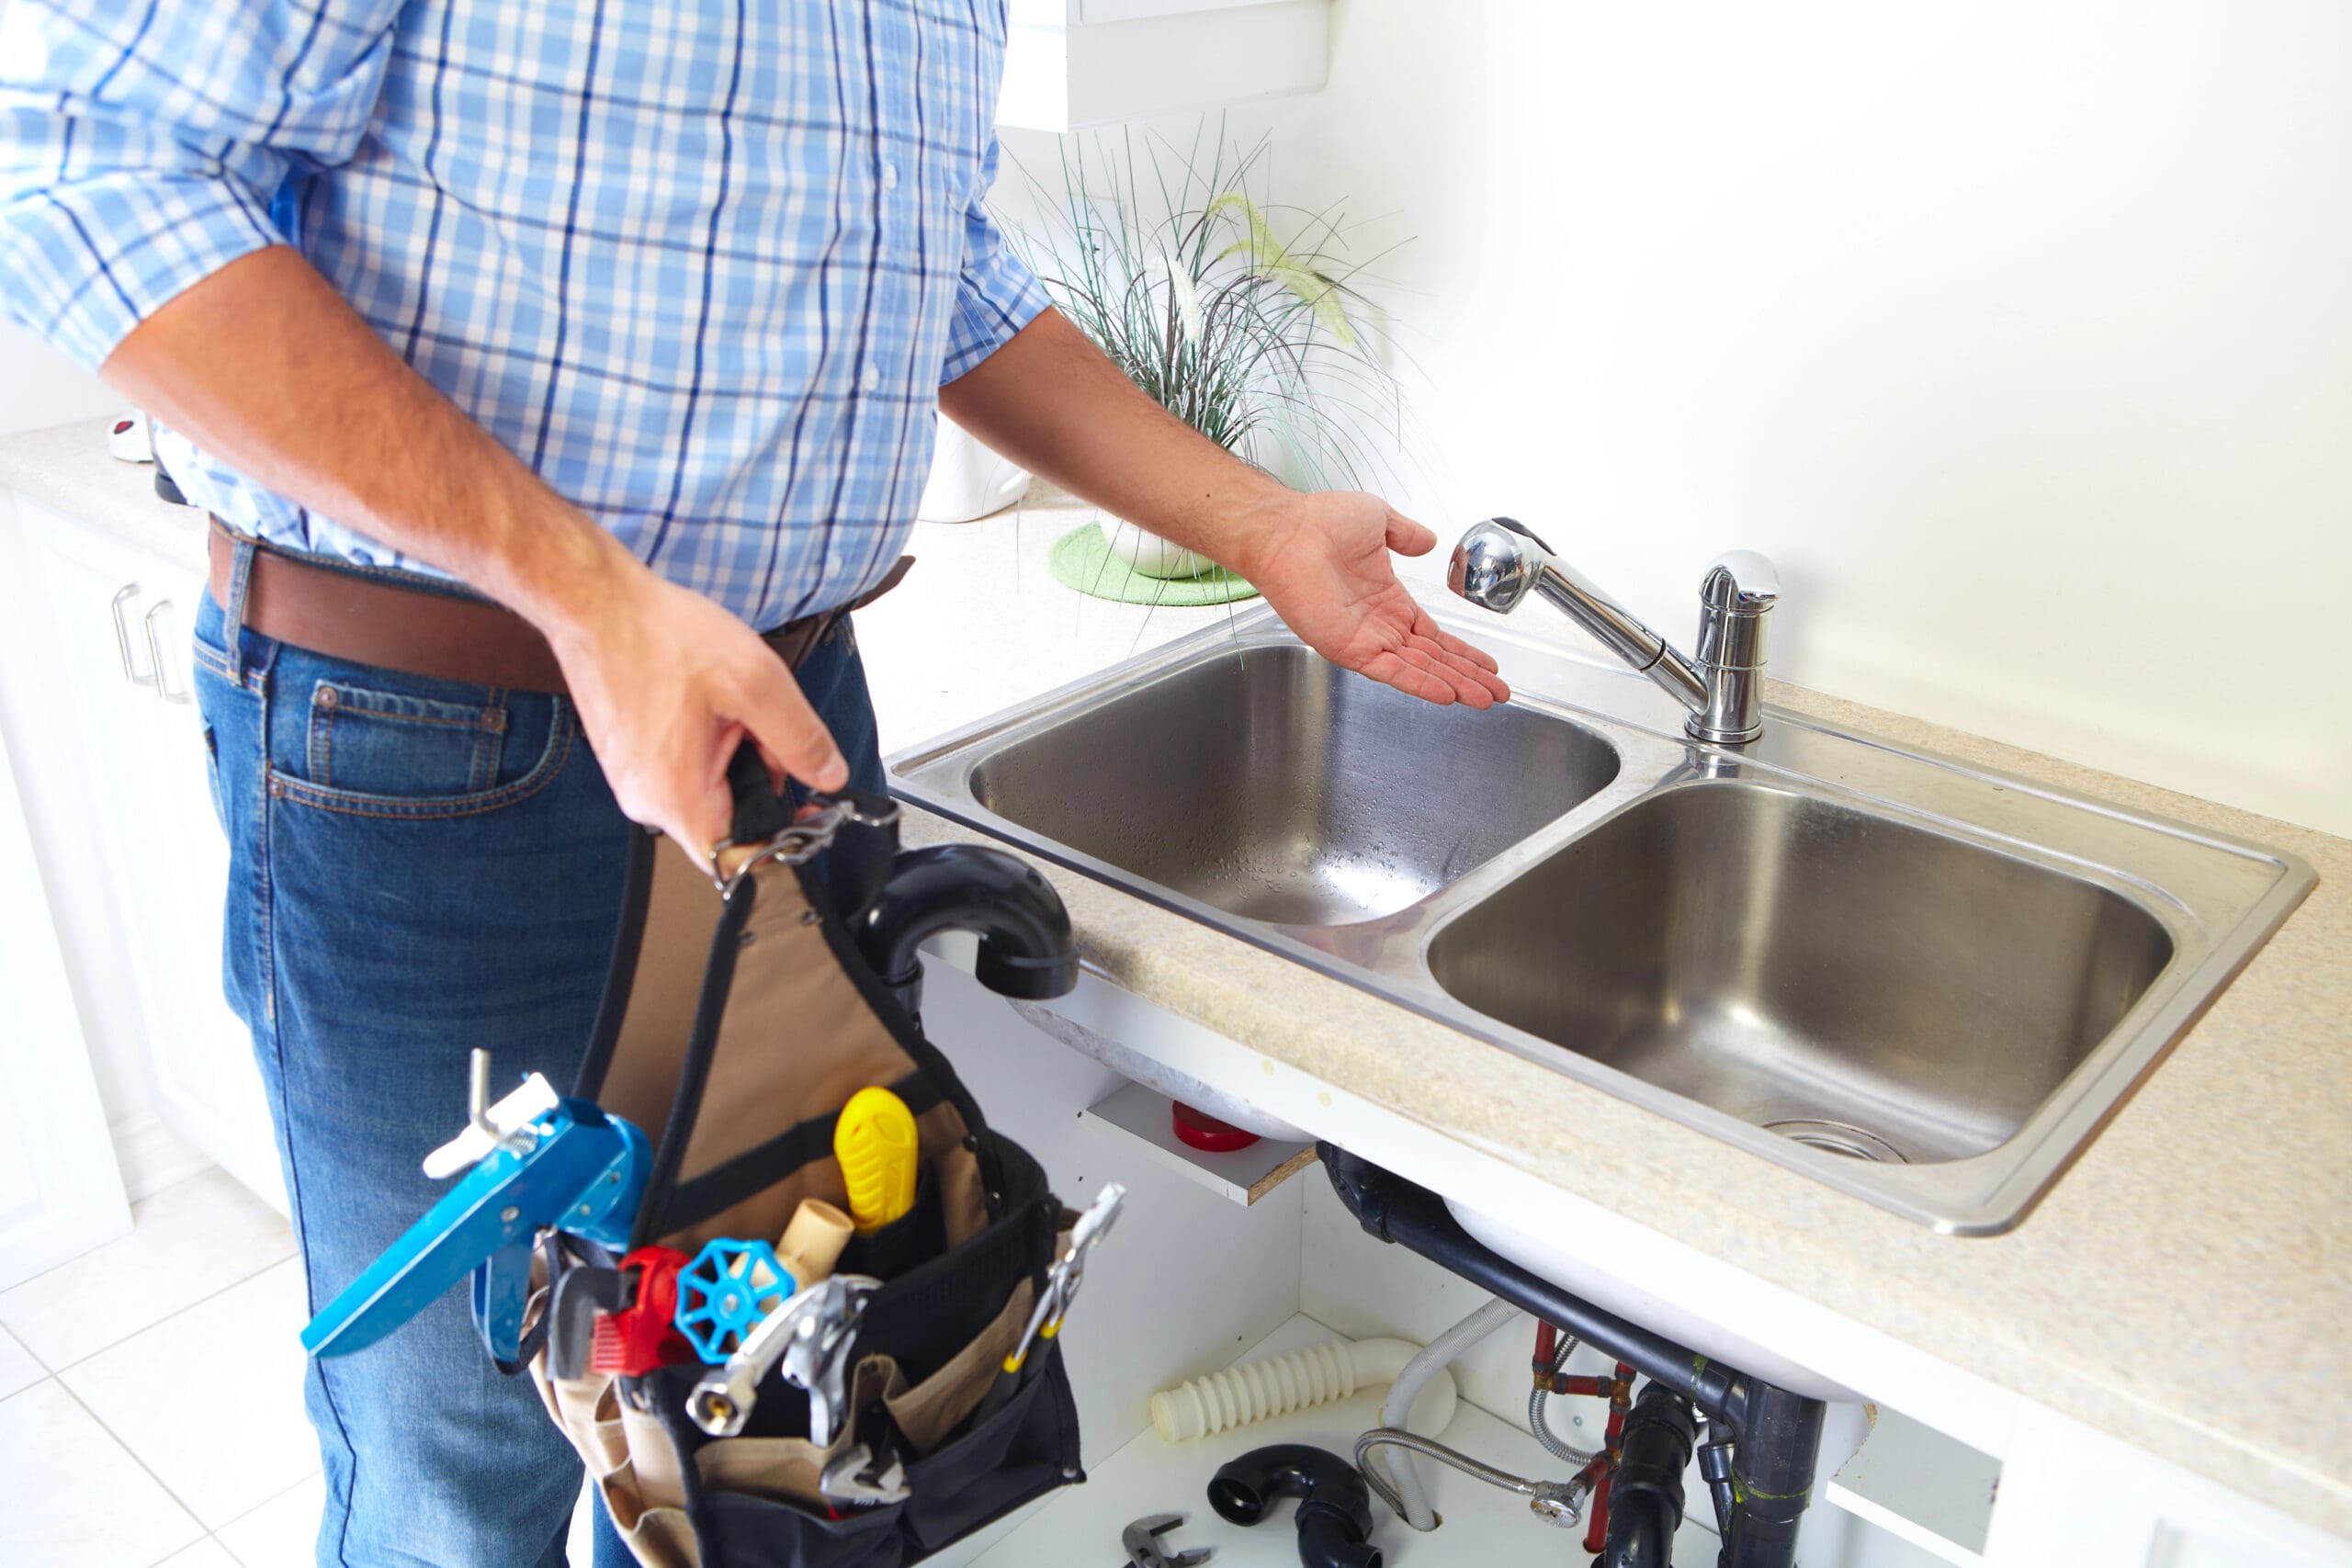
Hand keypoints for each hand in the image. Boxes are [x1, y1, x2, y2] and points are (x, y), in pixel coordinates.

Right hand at [543, 547, 846, 860]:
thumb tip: (830, 775)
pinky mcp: (631, 760)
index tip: (805, 814)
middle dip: (761, 779)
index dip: (780, 842)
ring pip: (710, 791)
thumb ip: (801, 739)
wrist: (598, 603)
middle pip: (729, 820)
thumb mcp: (755, 683)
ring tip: (730, 704)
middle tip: (763, 728)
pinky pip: (685, 771)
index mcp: (677, 795)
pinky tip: (707, 703)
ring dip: (736, 756)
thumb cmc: (661, 636)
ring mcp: (634, 781)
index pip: (737, 860)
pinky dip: (710, 744)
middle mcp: (647, 799)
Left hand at [1243, 491, 1510, 707]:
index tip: (1488, 664)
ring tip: (1485, 699)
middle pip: (1434, 659)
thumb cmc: (1319, 521)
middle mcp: (1379, 624)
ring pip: (1420, 669)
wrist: (1287, 531)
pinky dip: (1420, 684)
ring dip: (1455, 684)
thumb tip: (1428, 540)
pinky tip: (1448, 694)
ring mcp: (1365, 638)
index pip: (1433, 635)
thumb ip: (1406, 534)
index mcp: (1387, 599)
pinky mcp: (1350, 648)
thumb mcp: (1378, 519)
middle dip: (1469, 676)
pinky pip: (1392, 671)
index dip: (1462, 651)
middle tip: (1498, 692)